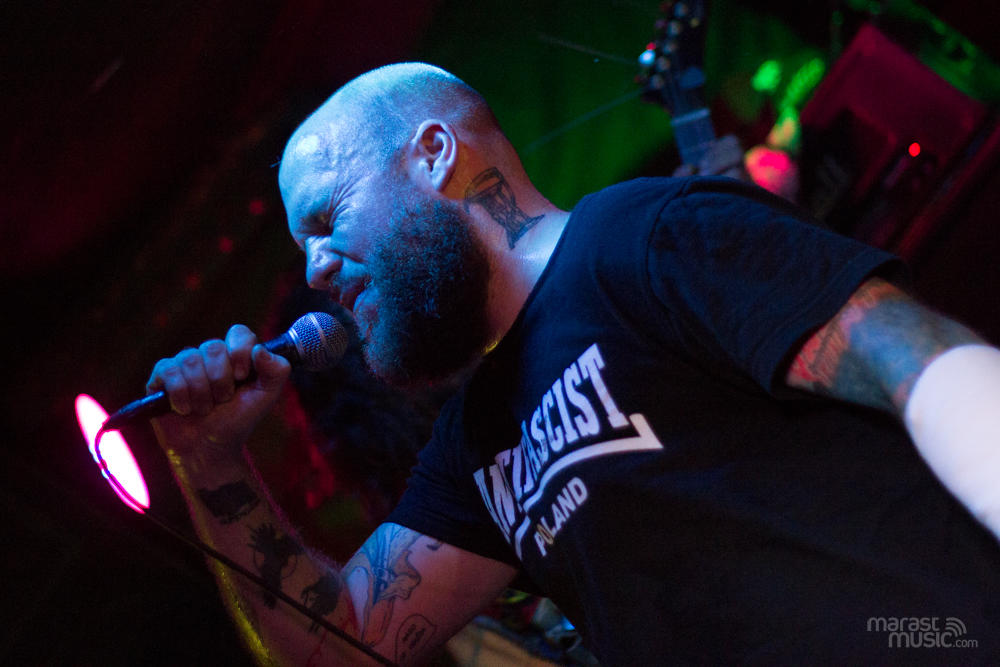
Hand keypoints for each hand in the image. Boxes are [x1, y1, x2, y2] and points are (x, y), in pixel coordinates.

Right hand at [146, 324, 290, 465]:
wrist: (210, 448)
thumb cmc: (237, 421)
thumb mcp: (266, 397)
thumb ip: (277, 371)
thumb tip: (260, 349)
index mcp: (235, 355)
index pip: (238, 333)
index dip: (239, 351)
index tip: (241, 376)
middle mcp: (209, 356)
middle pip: (213, 347)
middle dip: (220, 380)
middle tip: (223, 401)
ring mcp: (184, 364)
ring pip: (190, 359)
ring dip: (201, 392)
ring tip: (204, 410)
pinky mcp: (161, 376)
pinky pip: (168, 370)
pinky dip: (180, 393)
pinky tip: (184, 409)